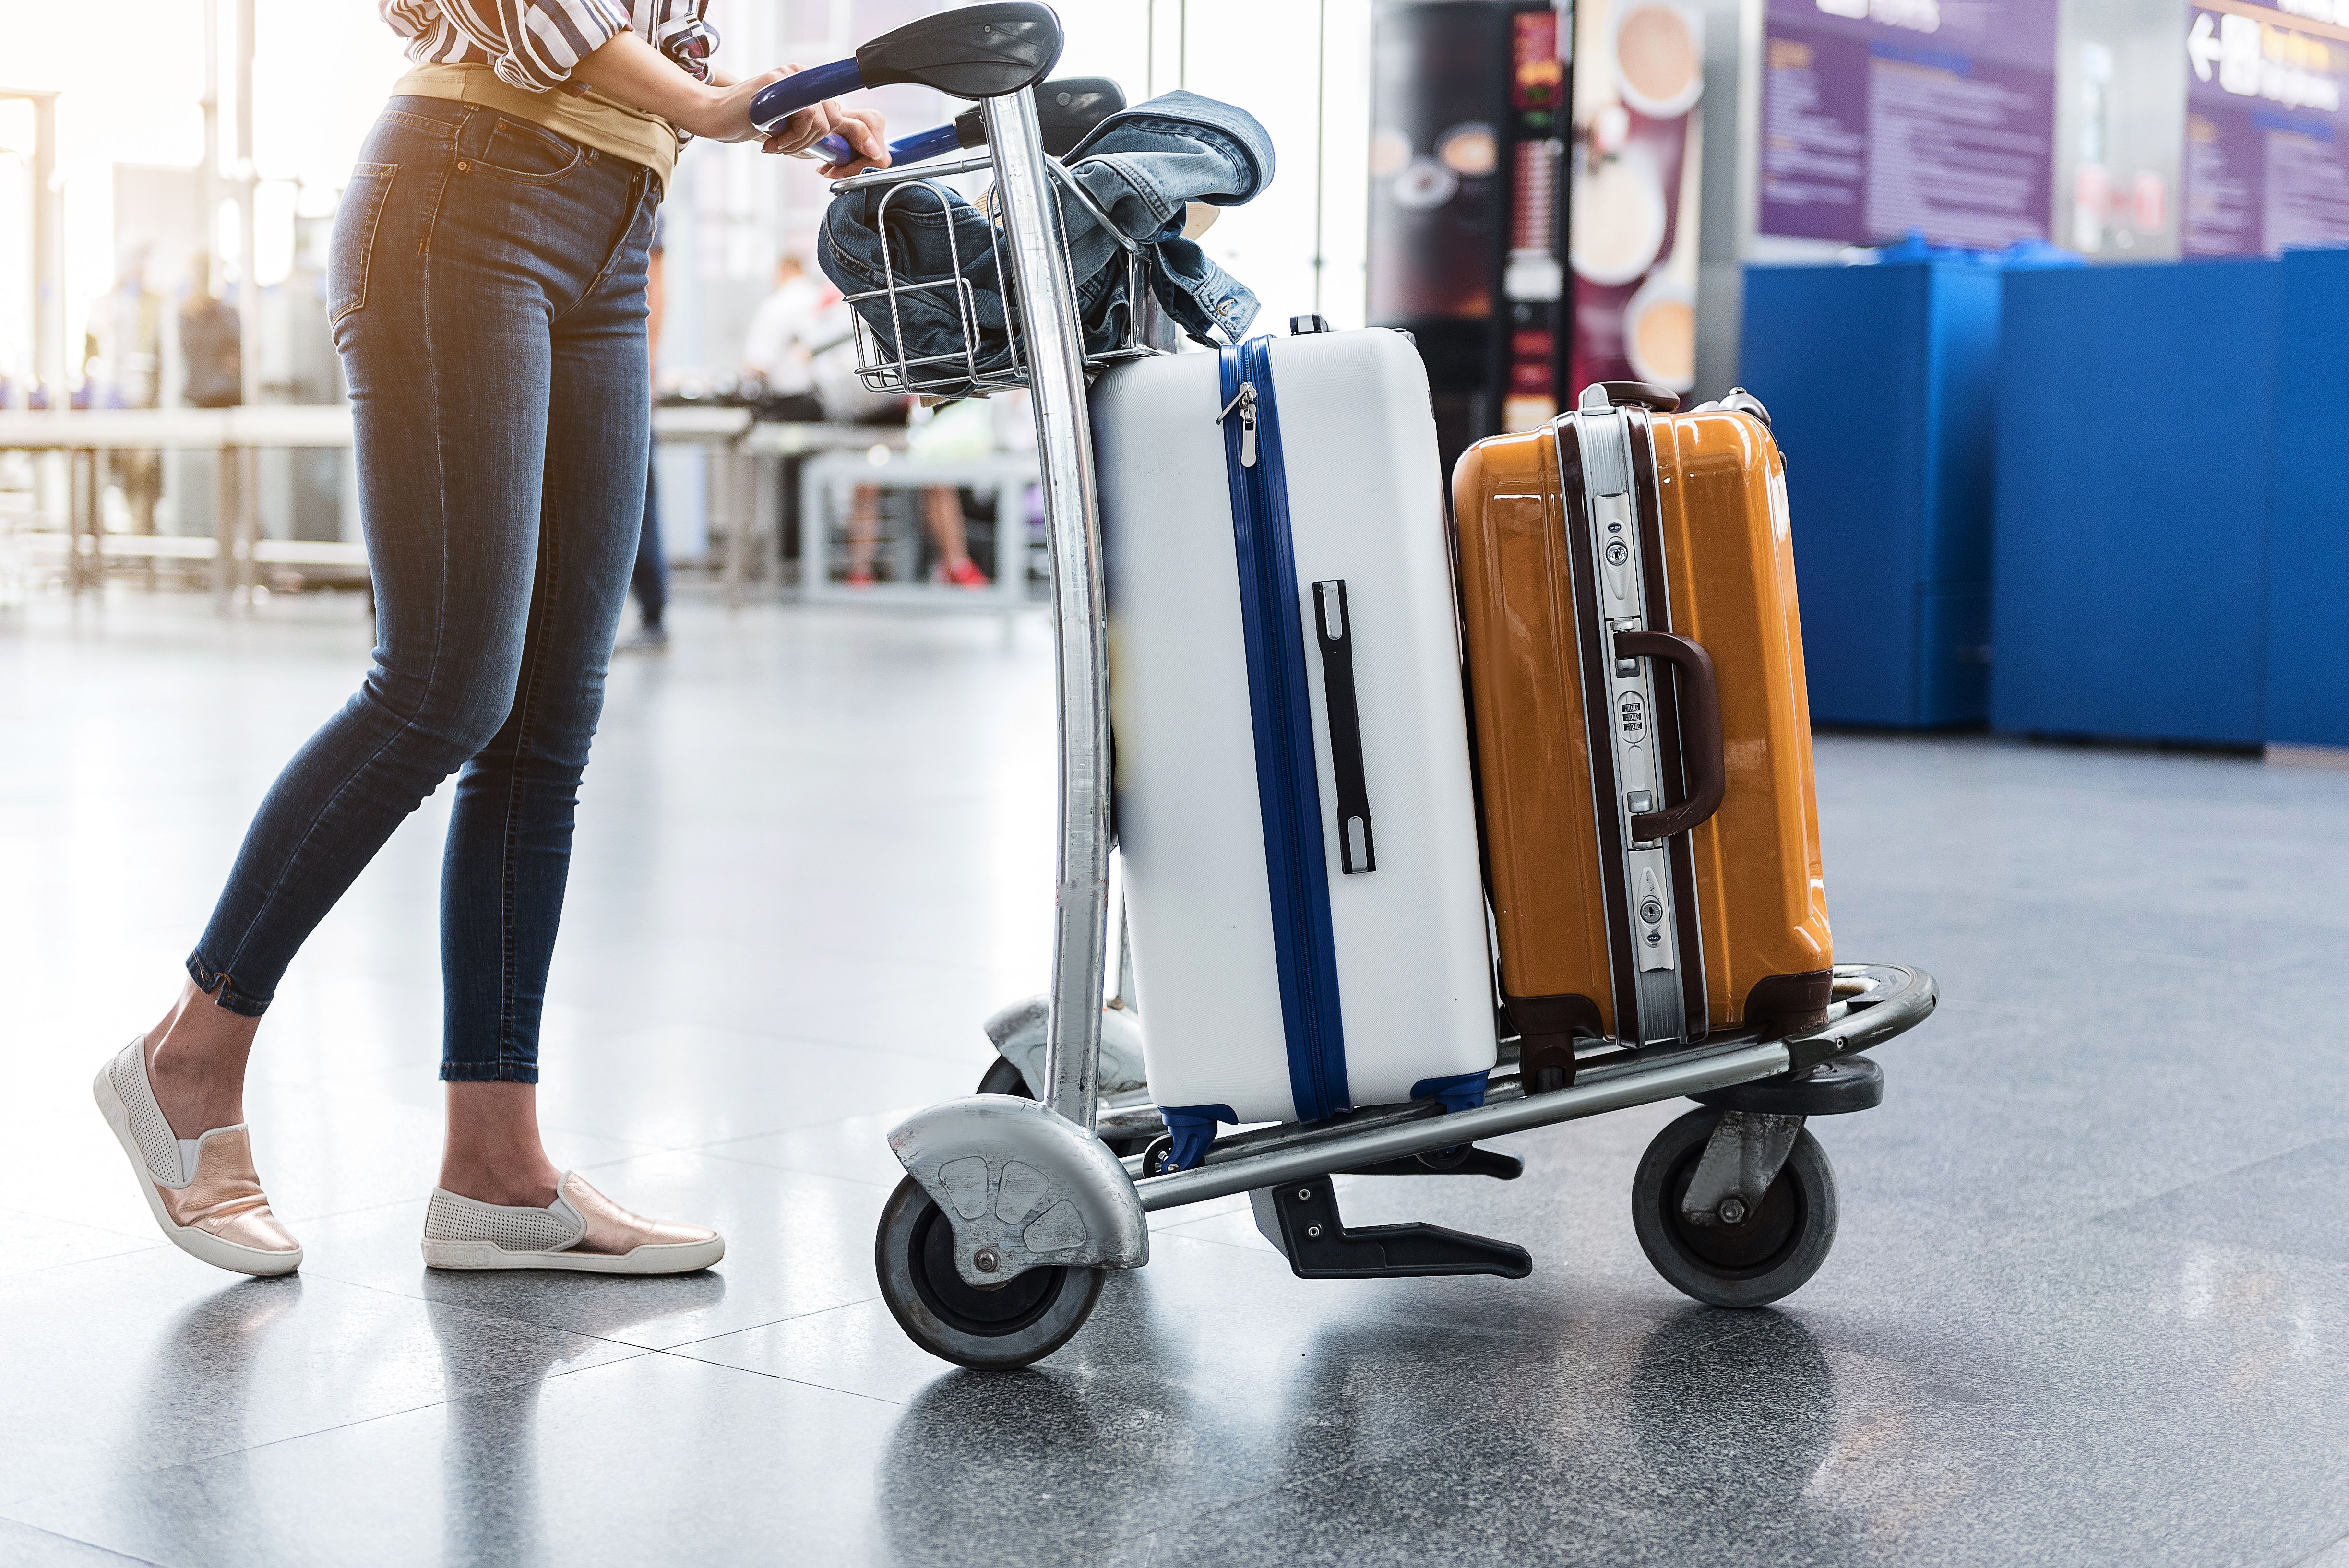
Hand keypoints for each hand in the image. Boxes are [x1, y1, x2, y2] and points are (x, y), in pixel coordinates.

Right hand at [678, 66, 889, 174]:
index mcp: (815, 92)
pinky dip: (792, 137)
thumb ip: (822, 139)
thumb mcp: (798, 137)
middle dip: (824, 145)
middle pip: (840, 116)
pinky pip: (806, 115)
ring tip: (779, 145)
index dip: (867, 135)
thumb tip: (851, 154)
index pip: (851, 110)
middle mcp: (807, 80)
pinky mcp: (780, 82)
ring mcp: (794, 77)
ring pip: (824, 120)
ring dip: (801, 143)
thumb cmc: (758, 129)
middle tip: (805, 157)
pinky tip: (773, 140)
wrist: (721, 118)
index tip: (877, 156)